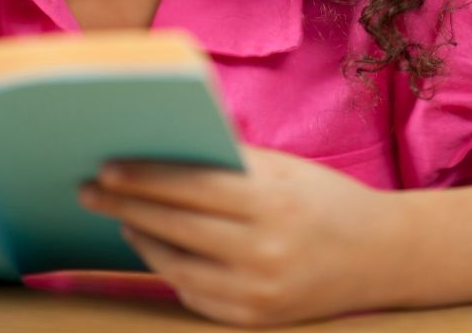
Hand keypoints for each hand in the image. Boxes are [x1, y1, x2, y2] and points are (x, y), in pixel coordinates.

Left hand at [79, 145, 401, 325]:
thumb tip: (163, 155)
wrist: (381, 255)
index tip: (106, 167)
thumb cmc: (324, 198)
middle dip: (127, 206)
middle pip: (176, 225)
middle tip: (90, 190)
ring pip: (177, 264)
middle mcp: (264, 249)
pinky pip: (194, 294)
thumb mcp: (282, 169)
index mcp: (271, 200)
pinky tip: (152, 245)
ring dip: (140, 238)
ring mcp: (259, 291)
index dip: (143, 178)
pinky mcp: (255, 320)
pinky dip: (168, 268)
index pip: (190, 186)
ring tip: (118, 217)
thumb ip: (229, 163)